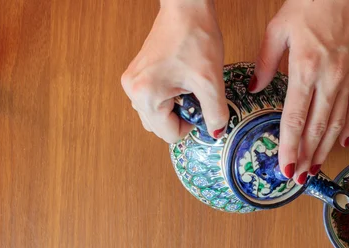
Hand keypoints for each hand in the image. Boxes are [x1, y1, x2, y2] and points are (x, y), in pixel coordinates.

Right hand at [121, 0, 228, 142]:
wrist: (186, 8)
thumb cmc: (195, 37)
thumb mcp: (210, 81)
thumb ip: (215, 112)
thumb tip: (217, 132)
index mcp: (146, 95)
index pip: (169, 134)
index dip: (190, 126)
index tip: (201, 107)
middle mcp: (132, 91)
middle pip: (160, 127)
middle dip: (181, 118)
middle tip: (195, 95)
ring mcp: (132, 82)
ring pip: (156, 115)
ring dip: (175, 109)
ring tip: (188, 87)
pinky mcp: (137, 75)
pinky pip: (153, 100)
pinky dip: (169, 99)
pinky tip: (181, 82)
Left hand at [250, 0, 348, 182]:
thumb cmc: (312, 4)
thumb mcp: (278, 29)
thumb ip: (265, 63)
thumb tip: (255, 87)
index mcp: (306, 69)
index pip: (296, 119)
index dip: (290, 147)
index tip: (285, 167)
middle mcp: (329, 80)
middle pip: (317, 129)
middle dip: (307, 157)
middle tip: (299, 179)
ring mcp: (347, 80)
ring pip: (336, 124)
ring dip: (325, 150)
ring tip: (316, 169)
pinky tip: (342, 143)